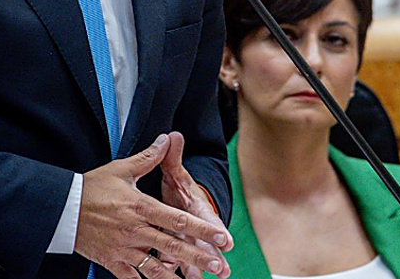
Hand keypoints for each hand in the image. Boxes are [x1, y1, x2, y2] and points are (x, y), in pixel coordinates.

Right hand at [75, 134, 230, 278]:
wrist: (63, 209)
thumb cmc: (92, 187)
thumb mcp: (121, 169)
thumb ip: (148, 158)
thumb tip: (167, 139)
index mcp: (140, 207)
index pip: (177, 219)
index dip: (202, 229)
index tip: (222, 237)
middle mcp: (135, 230)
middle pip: (173, 246)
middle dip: (199, 257)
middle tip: (218, 266)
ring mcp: (124, 249)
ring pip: (156, 268)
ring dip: (177, 275)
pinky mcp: (112, 262)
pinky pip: (134, 278)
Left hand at [160, 131, 231, 278]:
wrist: (179, 203)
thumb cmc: (180, 189)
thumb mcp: (175, 173)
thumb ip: (173, 158)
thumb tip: (174, 135)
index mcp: (197, 208)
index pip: (210, 219)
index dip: (218, 229)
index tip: (227, 241)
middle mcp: (196, 227)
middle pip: (207, 244)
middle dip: (215, 257)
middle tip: (223, 271)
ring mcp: (188, 241)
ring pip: (194, 257)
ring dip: (198, 269)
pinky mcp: (177, 251)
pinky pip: (177, 264)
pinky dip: (178, 272)